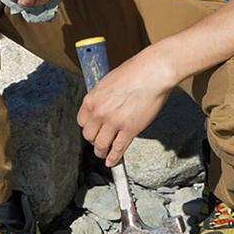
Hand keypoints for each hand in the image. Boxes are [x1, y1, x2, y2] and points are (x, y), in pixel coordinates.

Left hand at [76, 48, 176, 165]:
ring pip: (101, 145)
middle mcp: (99, 112)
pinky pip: (118, 148)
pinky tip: (113, 161)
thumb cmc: (134, 72)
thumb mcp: (108, 82)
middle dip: (93, 140)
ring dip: (101, 152)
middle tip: (98, 142)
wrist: (152, 72)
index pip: (82, 122)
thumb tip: (102, 104)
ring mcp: (114, 122)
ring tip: (103, 155)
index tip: (92, 130)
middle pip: (89, 135)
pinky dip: (114, 158)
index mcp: (91, 99)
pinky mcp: (130, 129)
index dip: (88, 127)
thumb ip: (102, 97)